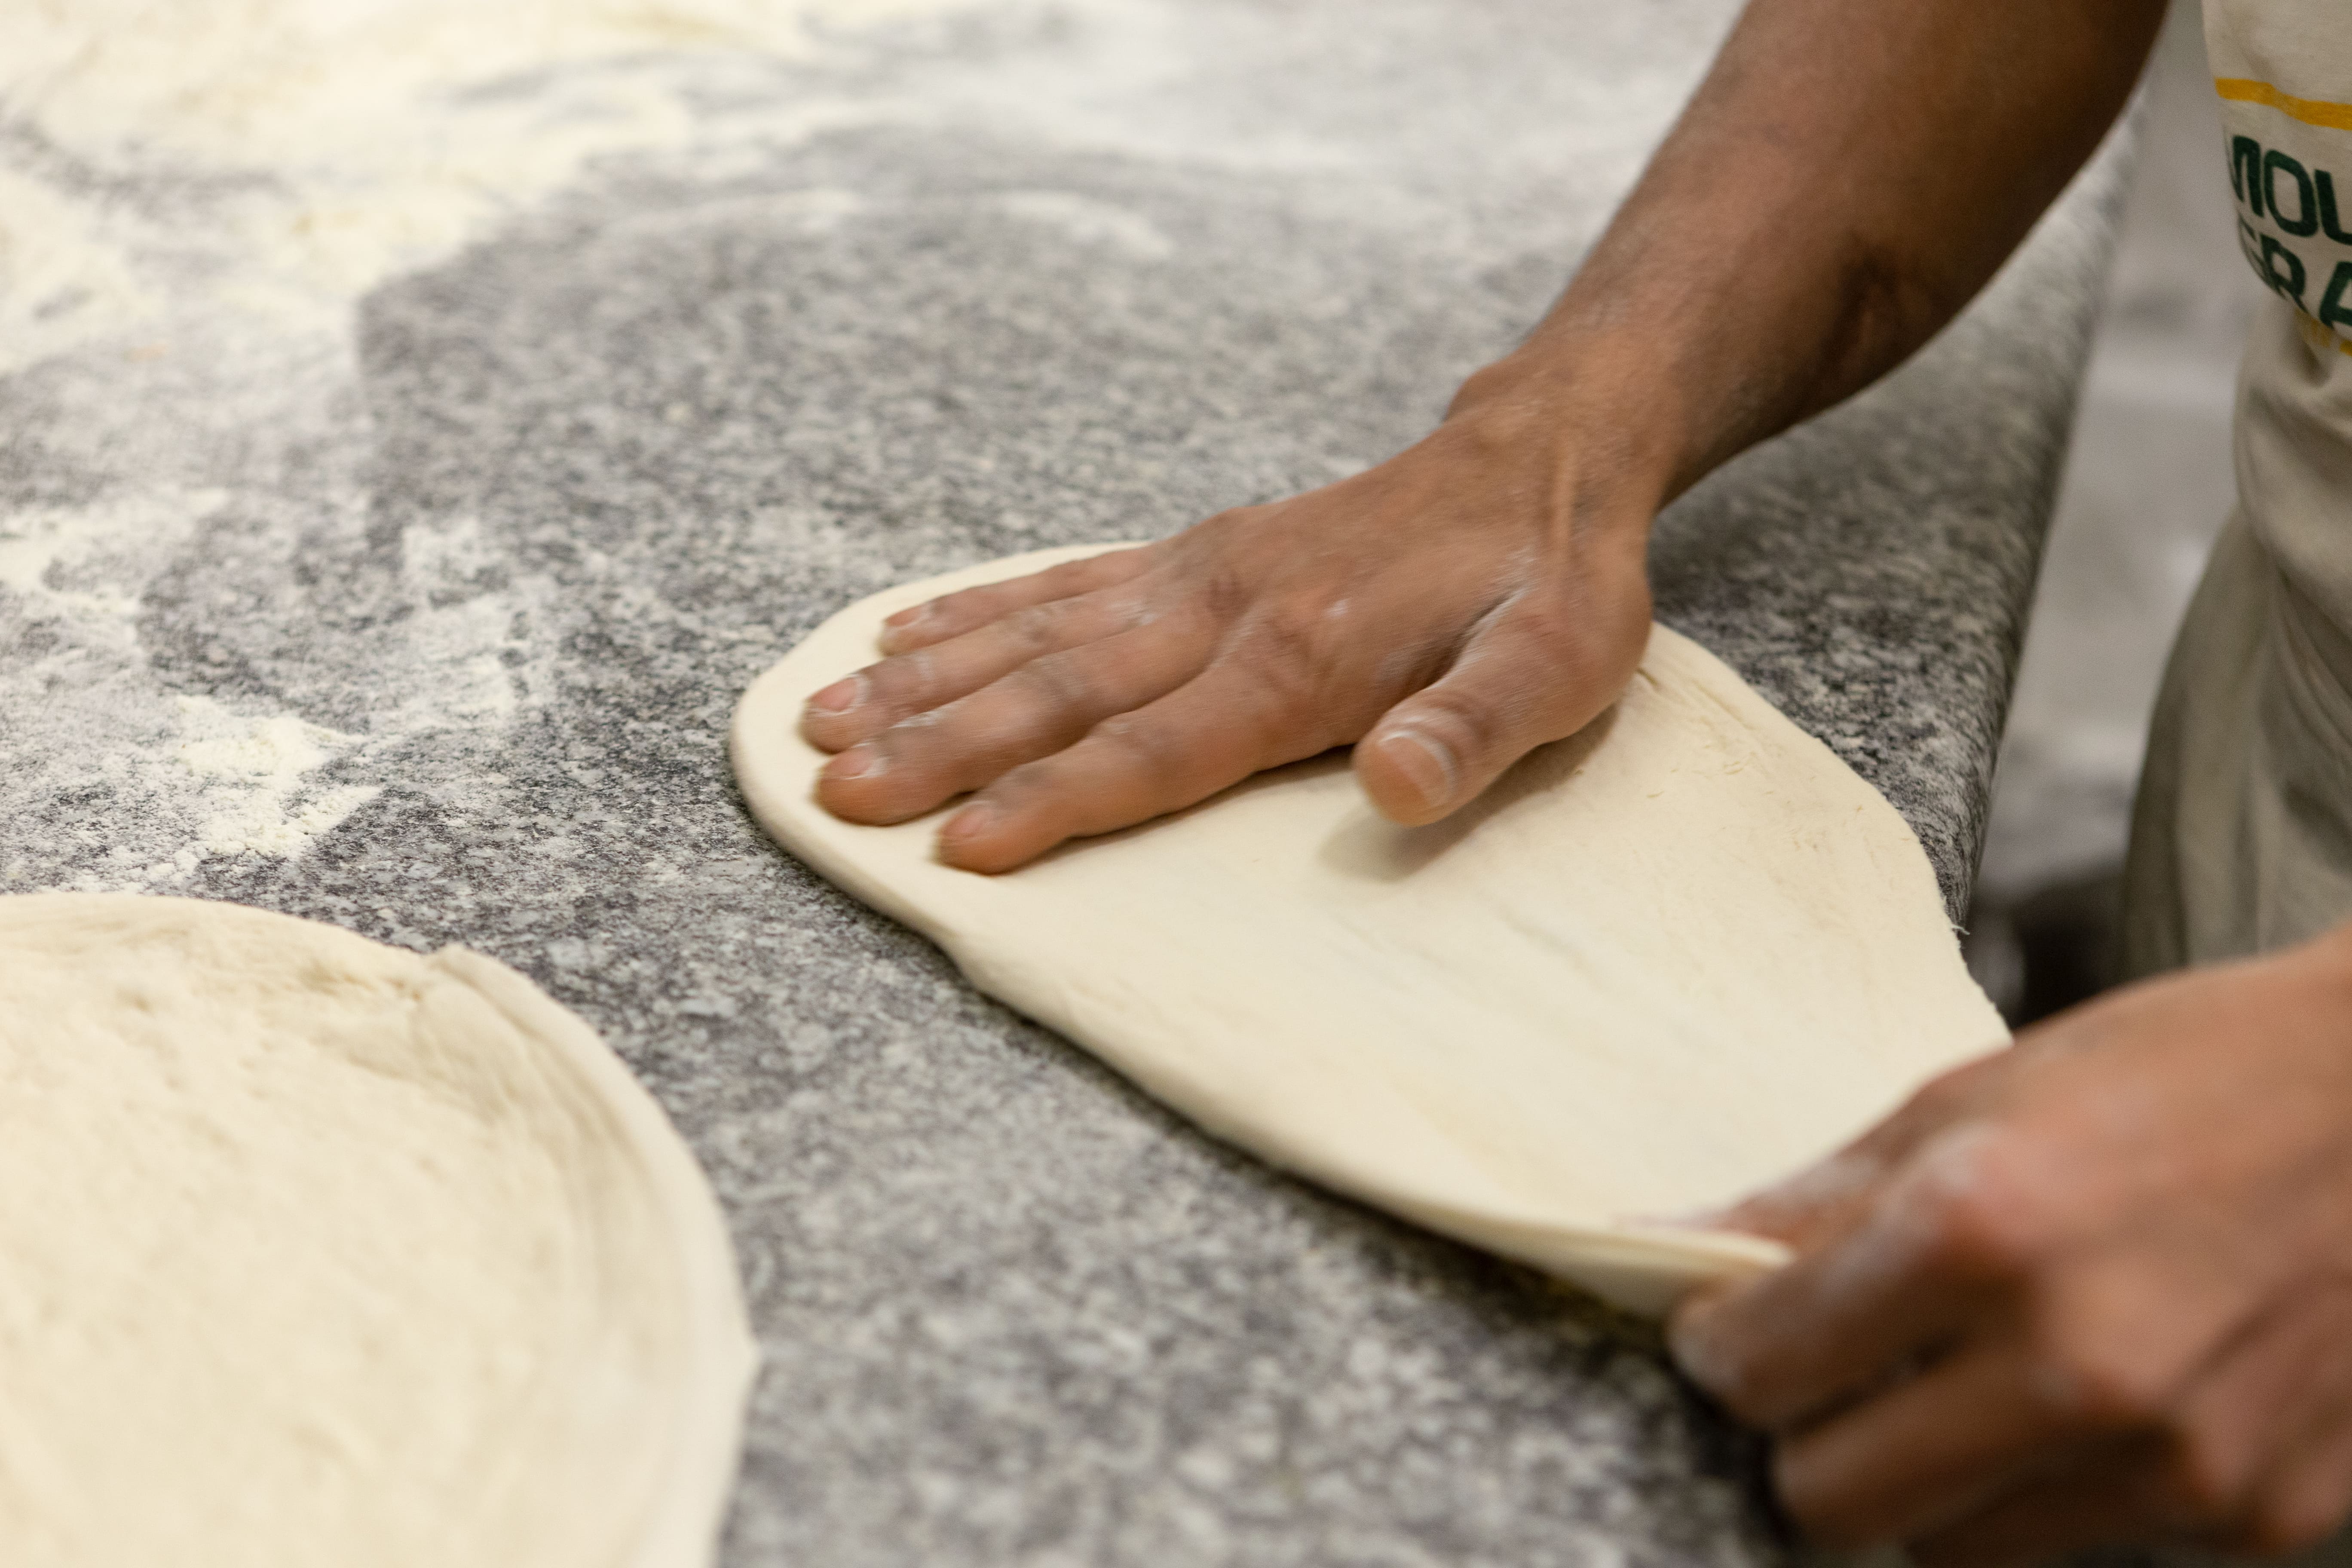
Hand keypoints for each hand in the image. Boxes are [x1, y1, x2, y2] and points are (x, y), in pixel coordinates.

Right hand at [798, 380, 1656, 870]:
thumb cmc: (1551, 587)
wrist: (1539, 458)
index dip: (1053, 800)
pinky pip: (1060, 583)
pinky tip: (903, 631)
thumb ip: (1478, 730)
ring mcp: (1197, 576)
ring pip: (1036, 635)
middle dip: (943, 746)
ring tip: (820, 715)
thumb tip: (1400, 787)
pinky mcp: (1191, 555)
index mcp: (1300, 661)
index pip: (1154, 748)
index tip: (955, 847)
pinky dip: (977, 609)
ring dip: (927, 679)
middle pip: (1062, 691)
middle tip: (833, 788)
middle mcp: (1224, 612)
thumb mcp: (1559, 666)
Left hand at [1669, 926, 2351, 1562]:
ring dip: (1928, 1480)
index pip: (1759, 1369)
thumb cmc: (2188, 1071)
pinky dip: (2056, 1487)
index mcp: (1981, 1232)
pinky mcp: (2251, 1517)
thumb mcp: (1975, 1096)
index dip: (1720, 1351)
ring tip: (1973, 1379)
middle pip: (1831, 1499)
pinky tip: (2099, 1393)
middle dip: (1805, 1440)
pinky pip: (2084, 1540)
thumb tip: (1664, 1243)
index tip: (1726, 1331)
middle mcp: (2073, 1365)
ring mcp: (2172, 1459)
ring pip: (1948, 1548)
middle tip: (1832, 1377)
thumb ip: (1817, 1198)